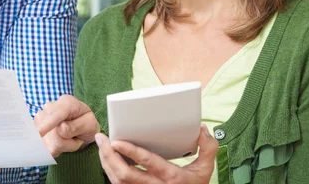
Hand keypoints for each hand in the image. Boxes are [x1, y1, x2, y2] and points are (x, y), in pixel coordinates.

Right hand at [34, 94, 99, 157]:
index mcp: (67, 102)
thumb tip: (61, 128)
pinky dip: (55, 149)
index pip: (56, 114)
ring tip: (69, 138)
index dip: (48, 124)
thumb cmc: (86, 123)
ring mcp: (40, 118)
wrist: (80, 126)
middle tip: (77, 137)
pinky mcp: (35, 130)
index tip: (40, 132)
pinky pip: (45, 148)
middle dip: (68, 142)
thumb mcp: (90, 124)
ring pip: (50, 143)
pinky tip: (61, 141)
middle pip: (54, 134)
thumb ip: (78, 126)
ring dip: (63, 146)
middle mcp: (50, 107)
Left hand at [96, 124, 218, 183]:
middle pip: (124, 175)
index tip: (116, 141)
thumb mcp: (205, 170)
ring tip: (101, 145)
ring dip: (106, 162)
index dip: (130, 151)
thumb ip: (208, 148)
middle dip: (109, 156)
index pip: (147, 162)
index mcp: (171, 178)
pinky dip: (110, 171)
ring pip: (117, 181)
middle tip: (101, 139)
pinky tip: (107, 158)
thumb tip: (202, 129)